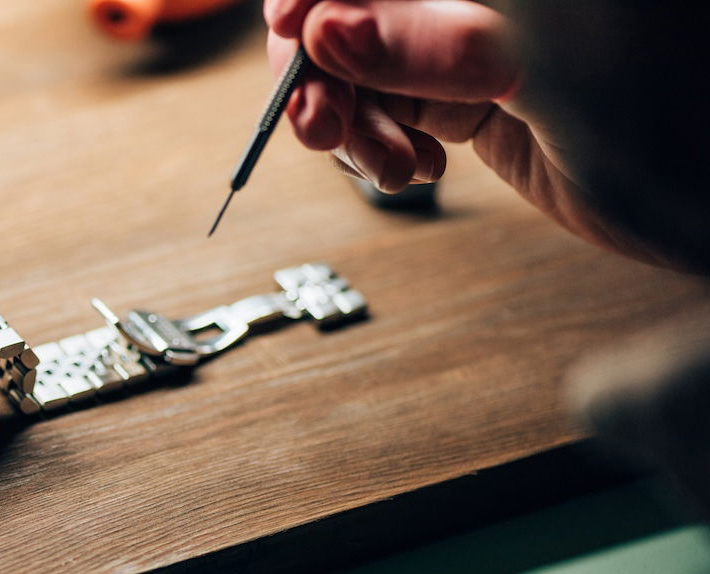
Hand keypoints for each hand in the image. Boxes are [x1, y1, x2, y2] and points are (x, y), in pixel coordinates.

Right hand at [263, 0, 661, 264]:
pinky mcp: (472, 88)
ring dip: (350, 120)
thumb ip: (434, 47)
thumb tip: (330, 28)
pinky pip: (388, 107)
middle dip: (323, 67)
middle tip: (321, 125)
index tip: (293, 33)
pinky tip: (411, 168)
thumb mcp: (551, 73)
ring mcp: (473, 36)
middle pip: (356, 6)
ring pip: (362, 63)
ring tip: (388, 166)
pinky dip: (377, 144)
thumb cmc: (682, 121)